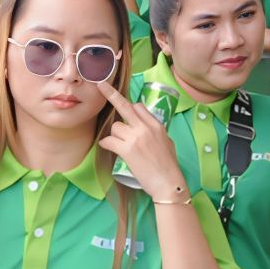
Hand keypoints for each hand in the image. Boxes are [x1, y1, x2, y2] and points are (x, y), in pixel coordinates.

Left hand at [94, 79, 185, 194]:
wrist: (168, 182)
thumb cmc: (169, 165)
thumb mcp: (167, 142)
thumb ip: (155, 132)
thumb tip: (146, 129)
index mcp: (156, 125)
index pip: (139, 107)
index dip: (131, 109)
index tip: (127, 112)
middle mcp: (145, 128)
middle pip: (125, 106)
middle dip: (111, 94)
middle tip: (101, 85)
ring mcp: (136, 138)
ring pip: (115, 127)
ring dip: (114, 135)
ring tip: (120, 146)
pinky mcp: (127, 150)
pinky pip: (109, 141)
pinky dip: (106, 144)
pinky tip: (108, 147)